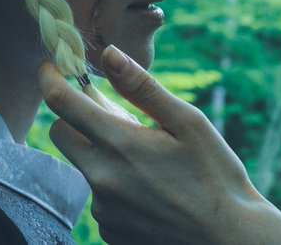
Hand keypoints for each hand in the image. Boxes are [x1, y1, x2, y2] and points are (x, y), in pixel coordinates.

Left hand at [39, 45, 280, 244]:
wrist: (230, 241)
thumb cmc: (216, 177)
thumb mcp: (189, 123)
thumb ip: (142, 88)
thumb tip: (108, 54)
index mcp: (119, 144)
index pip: (61, 103)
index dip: (49, 78)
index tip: (50, 67)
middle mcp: (101, 178)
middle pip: (61, 134)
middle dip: (76, 118)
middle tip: (112, 116)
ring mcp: (102, 209)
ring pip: (85, 167)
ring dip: (103, 156)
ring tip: (150, 165)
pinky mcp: (108, 231)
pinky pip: (100, 198)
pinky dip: (115, 187)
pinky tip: (150, 192)